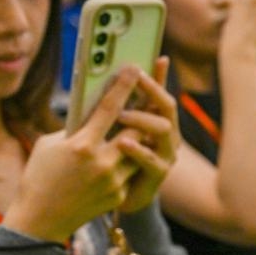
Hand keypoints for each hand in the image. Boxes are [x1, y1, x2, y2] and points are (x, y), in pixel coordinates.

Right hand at [2, 67, 147, 241]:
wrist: (40, 220)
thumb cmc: (39, 176)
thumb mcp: (49, 145)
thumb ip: (74, 129)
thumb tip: (94, 112)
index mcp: (81, 145)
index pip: (109, 109)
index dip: (124, 86)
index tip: (135, 68)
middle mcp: (101, 163)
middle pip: (135, 130)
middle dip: (141, 116)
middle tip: (144, 102)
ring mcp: (113, 181)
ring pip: (139, 152)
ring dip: (138, 141)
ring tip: (135, 130)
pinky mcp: (119, 195)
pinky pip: (131, 172)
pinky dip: (128, 162)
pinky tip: (120, 159)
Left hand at [112, 57, 179, 213]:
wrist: (107, 198)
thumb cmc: (101, 160)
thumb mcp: (99, 132)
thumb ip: (99, 114)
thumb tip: (89, 85)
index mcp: (151, 119)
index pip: (156, 91)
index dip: (158, 74)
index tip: (155, 56)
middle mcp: (165, 133)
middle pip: (166, 105)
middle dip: (152, 89)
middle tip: (136, 77)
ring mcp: (165, 153)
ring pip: (163, 128)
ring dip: (142, 118)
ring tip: (122, 114)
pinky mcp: (158, 174)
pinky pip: (151, 160)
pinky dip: (138, 150)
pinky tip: (122, 142)